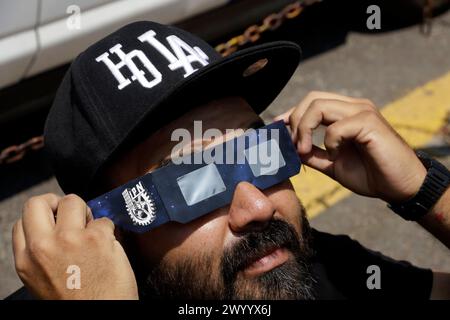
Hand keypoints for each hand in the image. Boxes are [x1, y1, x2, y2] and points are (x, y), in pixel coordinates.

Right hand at [12, 193, 137, 299]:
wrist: (101, 317)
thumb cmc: (77, 302)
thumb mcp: (43, 279)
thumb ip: (43, 252)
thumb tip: (55, 228)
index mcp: (26, 260)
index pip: (23, 220)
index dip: (43, 215)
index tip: (55, 219)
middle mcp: (43, 247)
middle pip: (39, 202)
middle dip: (57, 203)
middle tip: (72, 215)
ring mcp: (70, 239)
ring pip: (73, 201)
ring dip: (86, 213)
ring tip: (92, 231)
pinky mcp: (97, 238)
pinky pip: (104, 220)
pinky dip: (108, 231)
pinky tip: (108, 247)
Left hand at [275, 91, 426, 202]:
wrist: (400, 187)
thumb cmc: (371, 174)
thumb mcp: (333, 164)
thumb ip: (313, 154)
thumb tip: (290, 149)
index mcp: (345, 113)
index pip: (312, 102)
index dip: (291, 113)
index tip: (277, 128)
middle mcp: (353, 107)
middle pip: (311, 99)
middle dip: (295, 121)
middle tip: (295, 147)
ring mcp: (362, 111)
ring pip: (318, 106)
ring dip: (305, 130)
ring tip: (305, 151)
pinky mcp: (369, 122)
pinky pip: (336, 127)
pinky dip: (330, 143)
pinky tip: (337, 156)